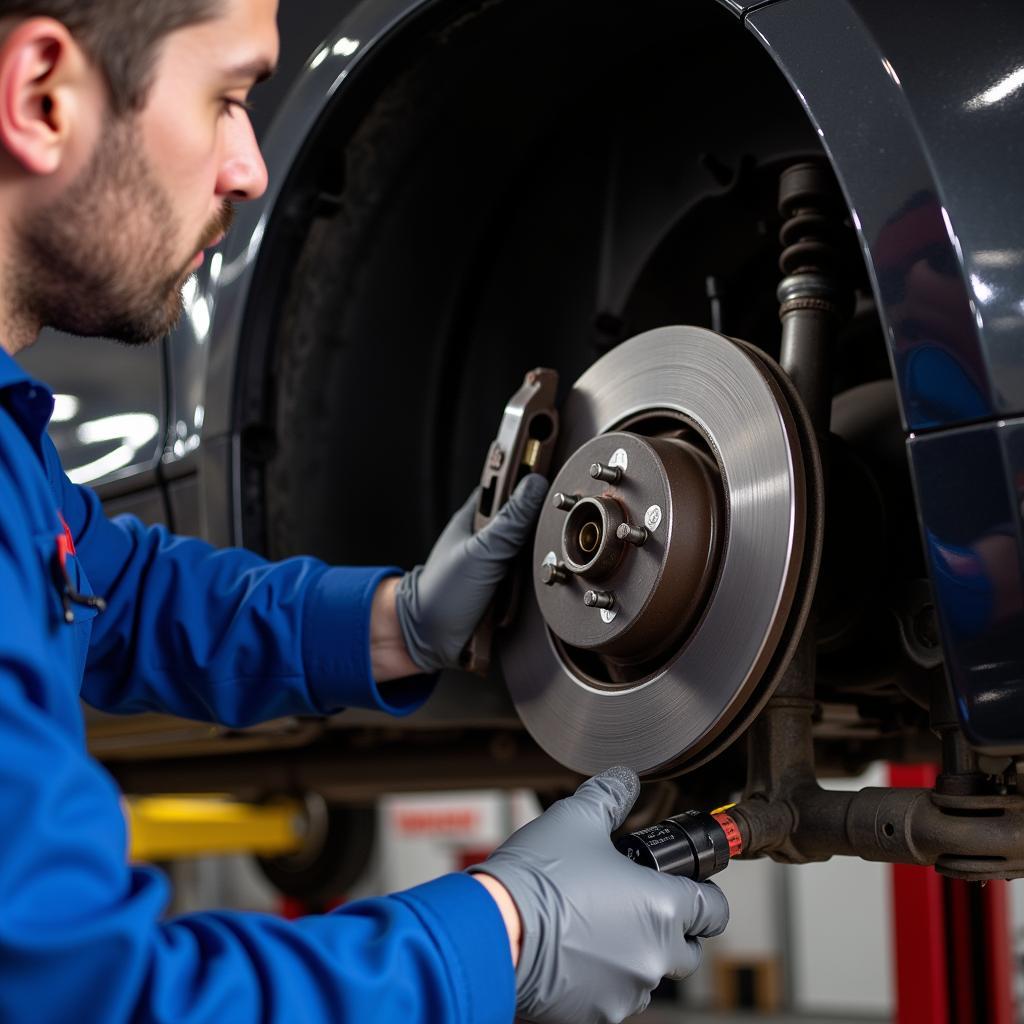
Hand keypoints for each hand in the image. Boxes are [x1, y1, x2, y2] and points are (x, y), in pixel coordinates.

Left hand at [394, 474, 548, 671]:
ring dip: (541, 556)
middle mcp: (490, 535)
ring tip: (540, 563)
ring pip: (536, 548)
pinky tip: (538, 585)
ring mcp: (500, 561)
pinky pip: (535, 577)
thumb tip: (535, 484)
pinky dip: (537, 581)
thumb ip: (510, 520)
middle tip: (551, 529)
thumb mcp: (481, 551)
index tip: (555, 467)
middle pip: (530, 517)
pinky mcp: (509, 586)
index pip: (511, 482)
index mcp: (477, 516)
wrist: (429, 640)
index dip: (531, 474)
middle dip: (542, 524)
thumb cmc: (442, 592)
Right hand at [470, 767, 728, 1023]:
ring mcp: (625, 991)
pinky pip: (613, 996)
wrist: (494, 928)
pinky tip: (575, 950)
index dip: (704, 892)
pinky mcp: (594, 1014)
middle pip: (687, 948)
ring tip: (597, 924)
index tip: (688, 884)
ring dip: (634, 953)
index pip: (714, 909)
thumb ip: (610, 795)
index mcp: (662, 908)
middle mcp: (653, 956)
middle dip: (670, 927)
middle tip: (636, 903)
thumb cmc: (539, 876)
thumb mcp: (577, 818)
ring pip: (648, 973)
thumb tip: (623, 779)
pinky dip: (603, 977)